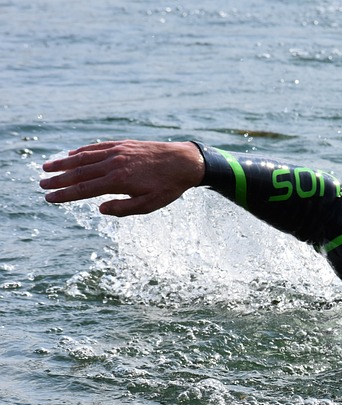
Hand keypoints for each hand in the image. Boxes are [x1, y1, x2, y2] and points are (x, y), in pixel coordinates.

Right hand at [40, 140, 204, 215]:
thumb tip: (99, 208)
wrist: (185, 162)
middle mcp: (114, 164)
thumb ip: (123, 208)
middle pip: (79, 172)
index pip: (83, 189)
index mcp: (118, 181)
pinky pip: (97, 147)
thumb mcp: (150, 205)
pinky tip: (72, 155)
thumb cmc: (168, 187)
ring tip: (47, 167)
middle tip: (41, 184)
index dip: (64, 194)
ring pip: (84, 157)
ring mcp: (117, 151)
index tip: (49, 198)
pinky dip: (82, 151)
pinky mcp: (123, 144)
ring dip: (64, 163)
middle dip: (58, 179)